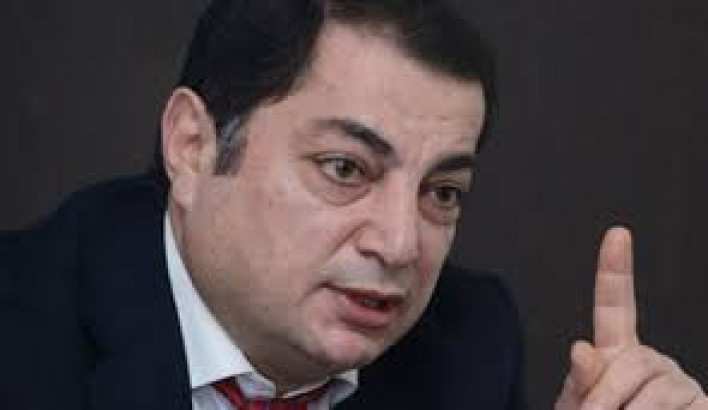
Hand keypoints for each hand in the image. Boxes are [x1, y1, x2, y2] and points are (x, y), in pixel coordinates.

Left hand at [555, 226, 706, 408]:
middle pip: (632, 362)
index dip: (615, 269)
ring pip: (660, 391)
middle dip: (606, 397)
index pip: (615, 304)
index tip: (617, 234)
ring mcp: (682, 383)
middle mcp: (652, 360)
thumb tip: (581, 347)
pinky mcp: (703, 404)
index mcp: (616, 351)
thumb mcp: (578, 407)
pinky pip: (688, 407)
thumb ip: (580, 382)